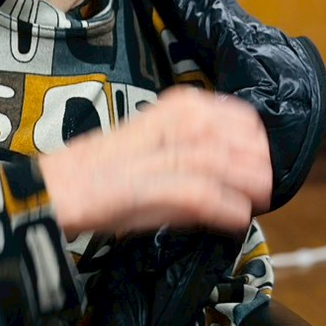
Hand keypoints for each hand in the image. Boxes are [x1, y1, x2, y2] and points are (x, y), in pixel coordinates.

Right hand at [42, 85, 271, 238]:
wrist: (63, 188)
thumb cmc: (109, 171)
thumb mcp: (161, 144)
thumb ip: (198, 150)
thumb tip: (241, 169)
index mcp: (179, 107)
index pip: (241, 117)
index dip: (257, 143)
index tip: (261, 164)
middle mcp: (174, 123)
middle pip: (238, 141)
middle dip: (257, 167)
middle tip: (262, 190)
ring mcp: (162, 152)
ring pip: (223, 164)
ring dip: (246, 187)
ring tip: (255, 204)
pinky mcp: (152, 184)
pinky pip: (201, 195)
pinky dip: (224, 209)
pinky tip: (235, 218)